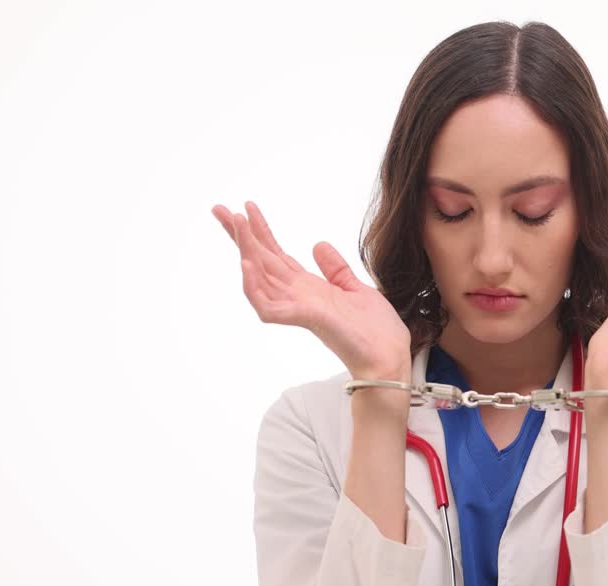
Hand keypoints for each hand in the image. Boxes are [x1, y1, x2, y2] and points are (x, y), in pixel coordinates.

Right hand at [212, 201, 411, 379]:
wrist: (389, 356)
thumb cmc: (375, 330)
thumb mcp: (356, 288)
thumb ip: (335, 268)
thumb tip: (317, 244)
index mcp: (308, 288)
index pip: (276, 255)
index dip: (261, 231)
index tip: (247, 207)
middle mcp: (297, 296)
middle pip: (261, 260)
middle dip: (240, 235)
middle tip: (219, 208)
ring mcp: (298, 308)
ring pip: (260, 277)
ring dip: (246, 250)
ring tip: (236, 224)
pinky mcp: (305, 319)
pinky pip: (268, 306)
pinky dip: (254, 287)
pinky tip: (247, 264)